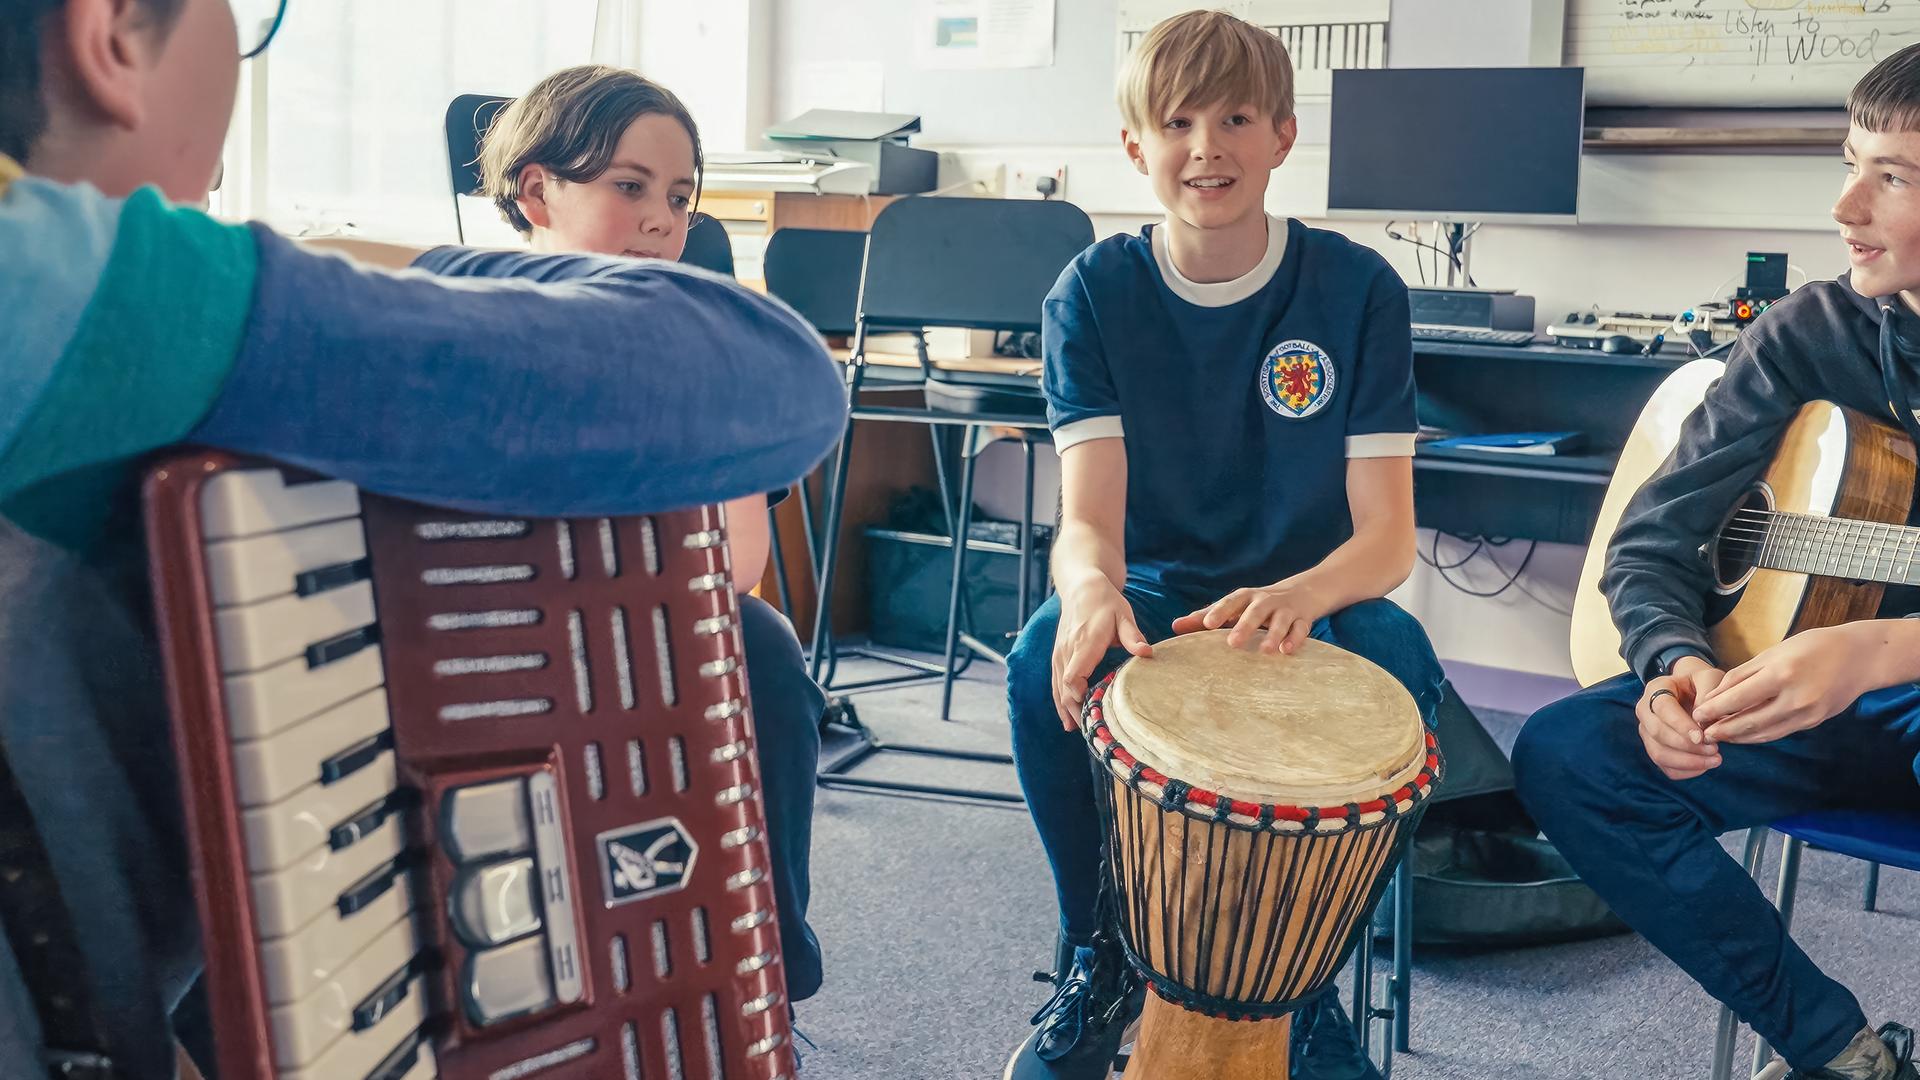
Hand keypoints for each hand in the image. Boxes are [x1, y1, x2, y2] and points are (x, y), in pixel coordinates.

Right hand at [1051, 580, 1151, 731]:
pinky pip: (1056, 682)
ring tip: (1077, 730)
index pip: (1074, 676)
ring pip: (1057, 688)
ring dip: (1066, 709)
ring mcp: (1059, 654)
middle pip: (1064, 688)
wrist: (1081, 587)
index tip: (1093, 712)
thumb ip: (1132, 635)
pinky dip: (1060, 700)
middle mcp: (1067, 651)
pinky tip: (1067, 717)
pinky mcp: (1058, 655)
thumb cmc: (1105, 602)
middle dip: (1075, 711)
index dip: (1079, 697)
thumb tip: (1147, 653)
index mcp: (1084, 643)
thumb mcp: (1123, 614)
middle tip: (1091, 732)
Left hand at [1170, 582, 1324, 653]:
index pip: (1230, 602)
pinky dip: (1295, 639)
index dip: (1219, 612)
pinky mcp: (1303, 620)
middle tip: (1233, 644)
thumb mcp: (1235, 607)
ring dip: (1273, 634)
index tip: (1206, 625)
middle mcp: (1265, 601)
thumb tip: (1175, 626)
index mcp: (1245, 598)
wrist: (1304, 590)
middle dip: (1245, 625)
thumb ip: (1206, 616)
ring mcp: (1285, 610)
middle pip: (1255, 611)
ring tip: (1264, 651)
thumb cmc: (1259, 604)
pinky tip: (1286, 651)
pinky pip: (1300, 629)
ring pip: (1280, 621)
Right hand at [1636, 658, 1726, 780]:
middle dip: (1687, 746)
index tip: (1702, 737)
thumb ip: (1708, 693)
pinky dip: (1684, 771)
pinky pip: (1664, 767)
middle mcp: (1645, 710)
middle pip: (1657, 733)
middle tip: (1715, 750)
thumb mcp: (1709, 677)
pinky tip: (1704, 766)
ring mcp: (1647, 731)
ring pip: (1658, 753)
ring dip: (1687, 762)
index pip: (1662, 708)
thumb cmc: (1701, 684)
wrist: (1692, 690)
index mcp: (1656, 689)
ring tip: (1714, 760)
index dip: (1680, 725)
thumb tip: (1702, 720)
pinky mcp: (1654, 747)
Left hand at [1693, 624, 1885, 744]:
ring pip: (1764, 732)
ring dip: (1738, 737)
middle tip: (1702, 733)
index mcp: (1781, 673)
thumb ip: (1743, 674)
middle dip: (1722, 729)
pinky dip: (1758, 735)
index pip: (1738, 698)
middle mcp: (1795, 697)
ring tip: (1718, 736)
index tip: (1696, 715)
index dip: (1714, 709)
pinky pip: (1779, 732)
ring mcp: (1807, 713)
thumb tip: (1715, 695)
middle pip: (1749, 720)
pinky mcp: (1814, 722)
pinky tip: (1743, 735)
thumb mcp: (1774, 652)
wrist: (1859, 657)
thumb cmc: (1812, 647)